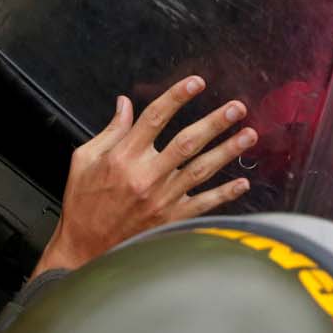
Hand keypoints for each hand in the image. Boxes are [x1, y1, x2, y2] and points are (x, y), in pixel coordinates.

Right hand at [31, 75, 256, 275]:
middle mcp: (146, 176)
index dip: (177, 96)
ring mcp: (162, 199)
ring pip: (202, 169)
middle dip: (215, 122)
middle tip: (237, 107)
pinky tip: (242, 183)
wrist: (84, 249)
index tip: (196, 83)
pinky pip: (203, 204)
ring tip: (249, 135)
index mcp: (123, 157)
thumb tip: (124, 104)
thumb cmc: (83, 204)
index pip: (155, 118)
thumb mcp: (85, 160)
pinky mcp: (170, 219)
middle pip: (187, 142)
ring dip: (228, 150)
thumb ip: (110, 131)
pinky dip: (224, 194)